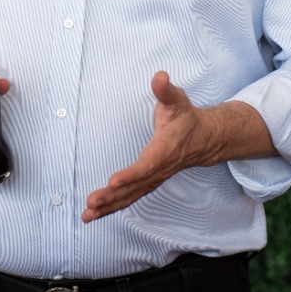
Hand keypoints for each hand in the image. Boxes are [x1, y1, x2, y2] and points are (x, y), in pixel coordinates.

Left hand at [82, 71, 210, 221]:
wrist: (203, 139)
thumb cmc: (185, 118)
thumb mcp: (178, 100)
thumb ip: (166, 90)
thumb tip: (159, 76)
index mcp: (165, 149)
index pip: (147, 164)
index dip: (131, 174)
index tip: (113, 181)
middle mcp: (159, 168)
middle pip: (135, 186)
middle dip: (113, 196)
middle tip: (91, 202)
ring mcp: (154, 178)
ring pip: (131, 196)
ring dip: (109, 207)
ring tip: (87, 215)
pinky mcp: (148, 183)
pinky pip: (129, 198)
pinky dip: (112, 208)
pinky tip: (94, 214)